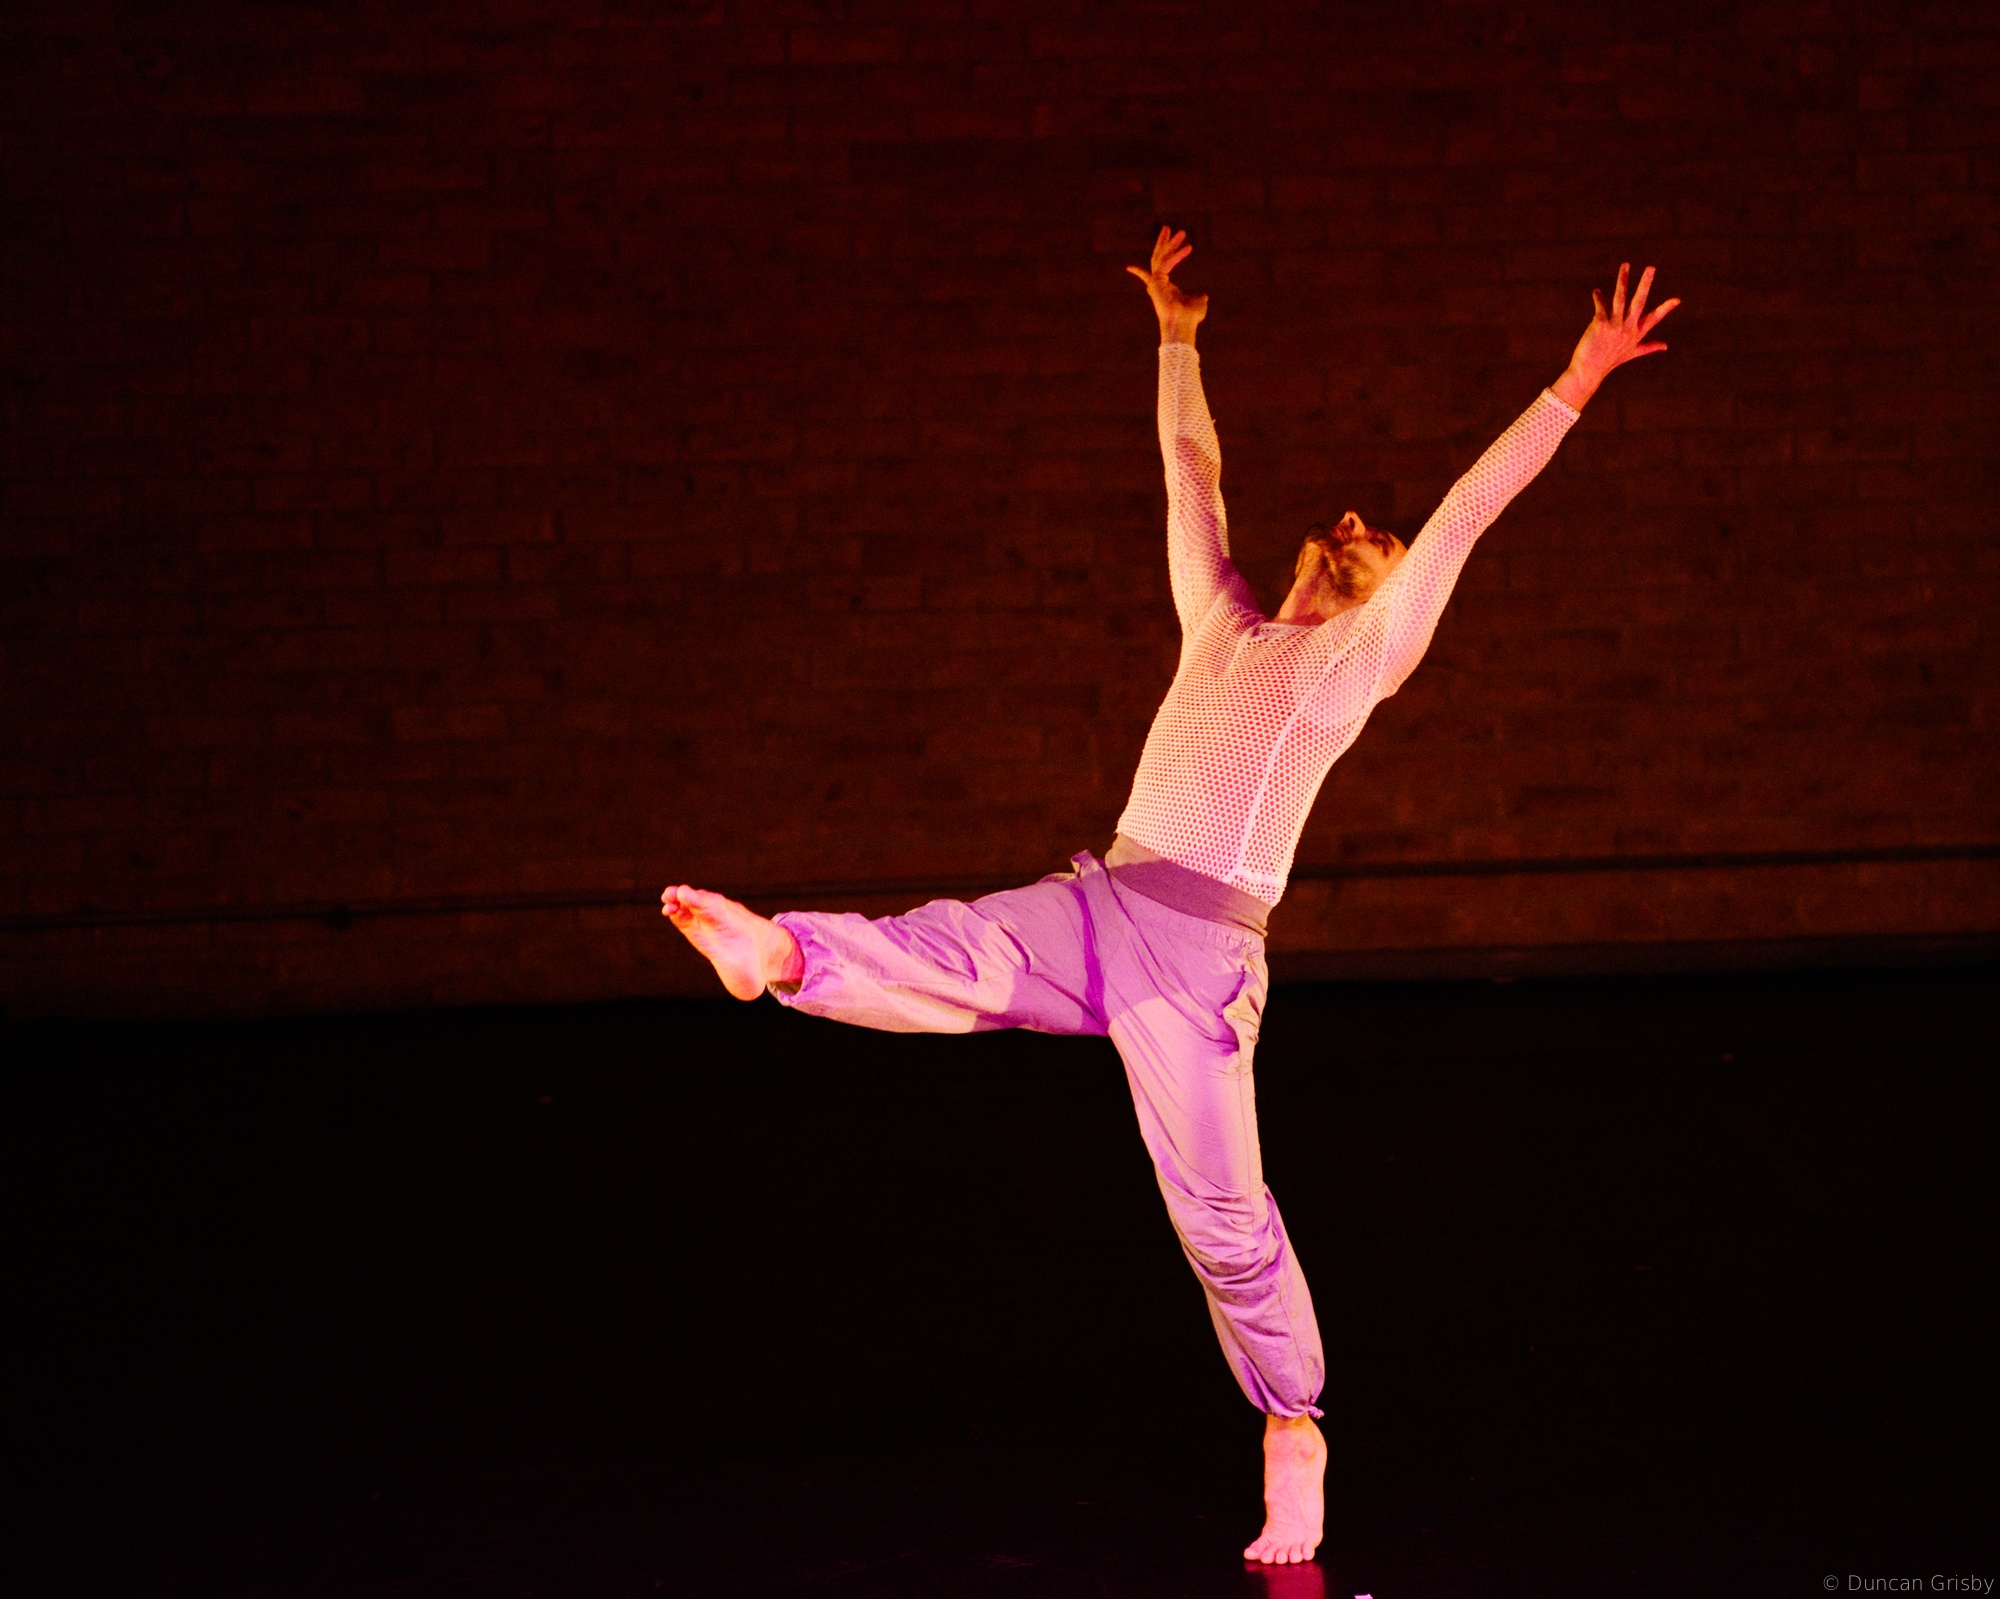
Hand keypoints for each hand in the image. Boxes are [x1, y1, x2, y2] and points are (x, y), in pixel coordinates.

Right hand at [1127, 226, 1207, 345]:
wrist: (1182, 326)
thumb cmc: (1189, 318)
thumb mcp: (1197, 303)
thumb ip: (1198, 297)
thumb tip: (1204, 296)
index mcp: (1164, 288)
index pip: (1156, 271)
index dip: (1149, 264)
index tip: (1136, 261)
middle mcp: (1157, 284)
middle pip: (1157, 258)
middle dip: (1163, 242)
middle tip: (1168, 227)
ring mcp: (1155, 283)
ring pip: (1160, 258)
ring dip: (1171, 244)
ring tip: (1182, 232)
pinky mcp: (1156, 282)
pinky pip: (1166, 264)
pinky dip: (1177, 256)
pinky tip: (1188, 248)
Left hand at [1552, 263, 1678, 409]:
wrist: (1588, 371)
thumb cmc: (1609, 361)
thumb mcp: (1632, 353)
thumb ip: (1649, 347)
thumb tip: (1666, 345)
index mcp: (1636, 333)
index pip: (1654, 318)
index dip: (1665, 309)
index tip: (1677, 299)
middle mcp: (1627, 328)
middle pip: (1639, 302)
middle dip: (1645, 284)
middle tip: (1651, 267)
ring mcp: (1614, 326)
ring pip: (1620, 299)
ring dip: (1623, 280)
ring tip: (1625, 265)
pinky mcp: (1599, 324)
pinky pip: (1601, 306)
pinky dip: (1599, 298)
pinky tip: (1596, 292)